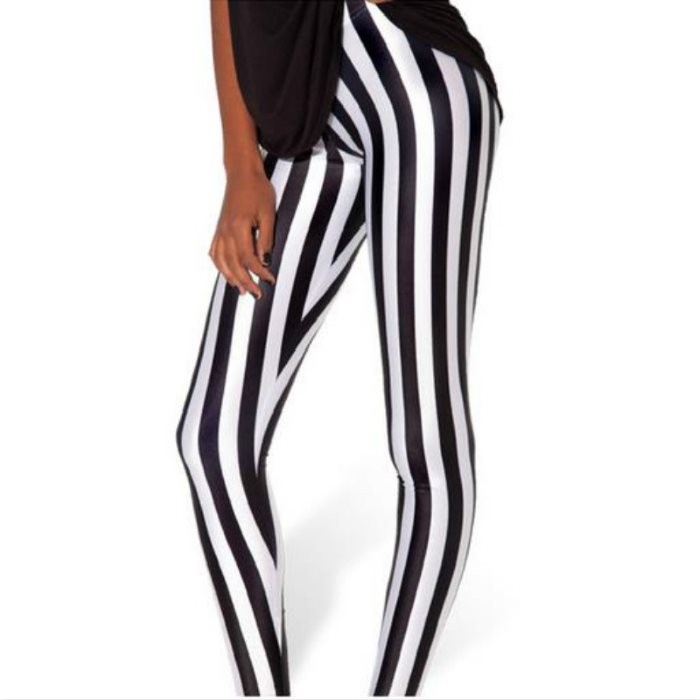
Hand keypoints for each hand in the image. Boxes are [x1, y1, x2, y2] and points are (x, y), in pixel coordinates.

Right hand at [209, 164, 276, 297]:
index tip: (271, 280)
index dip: (260, 273)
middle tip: (258, 294)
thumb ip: (266, 239)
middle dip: (246, 282)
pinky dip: (220, 266)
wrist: (242, 173)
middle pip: (233, 265)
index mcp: (238, 228)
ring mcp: (220, 231)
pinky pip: (214, 252)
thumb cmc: (258, 190)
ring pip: (221, 262)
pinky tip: (227, 274)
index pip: (248, 259)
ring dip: (231, 278)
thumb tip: (265, 261)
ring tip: (242, 291)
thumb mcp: (268, 214)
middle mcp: (225, 232)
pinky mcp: (218, 229)